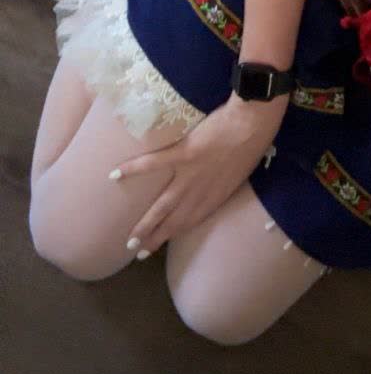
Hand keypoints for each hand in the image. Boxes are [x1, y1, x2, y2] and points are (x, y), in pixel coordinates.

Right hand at [111, 94, 288, 257]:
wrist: (253, 122)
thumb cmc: (252, 142)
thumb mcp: (240, 171)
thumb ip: (223, 182)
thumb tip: (212, 184)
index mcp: (216, 197)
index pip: (191, 221)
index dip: (174, 234)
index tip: (160, 245)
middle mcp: (200, 193)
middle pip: (174, 221)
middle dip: (156, 238)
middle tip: (136, 251)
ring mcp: (190, 176)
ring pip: (162, 206)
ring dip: (145, 224)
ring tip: (129, 238)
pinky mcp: (183, 154)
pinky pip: (153, 164)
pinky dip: (133, 169)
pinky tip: (115, 175)